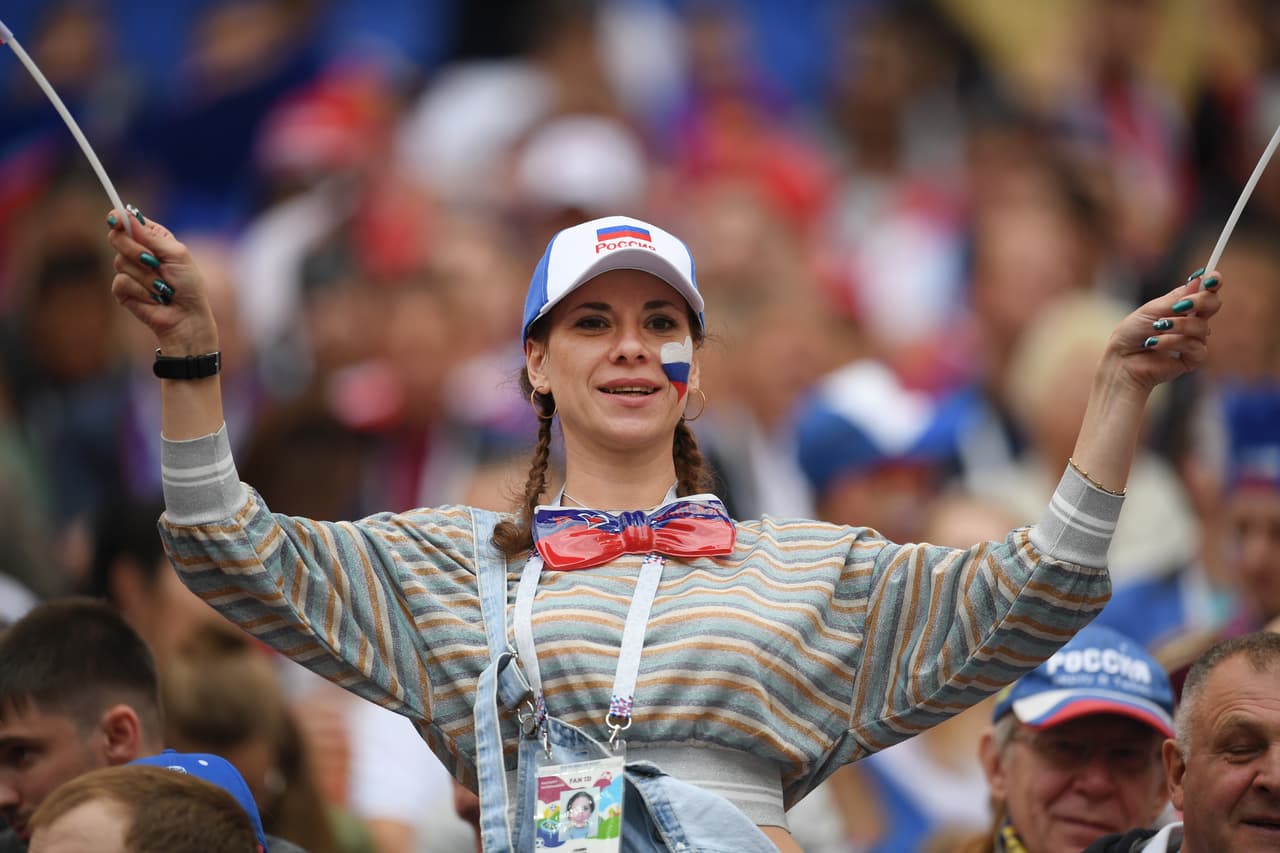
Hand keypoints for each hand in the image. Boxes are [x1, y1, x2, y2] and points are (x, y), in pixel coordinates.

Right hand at [107, 207, 218, 353]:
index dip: (119, 218)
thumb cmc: (188, 285)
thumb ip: (152, 236)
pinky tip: (154, 298)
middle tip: (154, 262)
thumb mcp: (177, 255)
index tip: (115, 219)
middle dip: (135, 250)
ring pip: (120, 262)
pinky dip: (141, 291)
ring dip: (146, 276)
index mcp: (153, 239)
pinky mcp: (122, 290)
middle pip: (117, 238)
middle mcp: (138, 252)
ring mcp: (129, 271)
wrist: (186, 316)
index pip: (128, 222)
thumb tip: (125, 216)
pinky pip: (121, 282)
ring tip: (163, 287)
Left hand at [1103, 269, 1221, 393]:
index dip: (1213, 282)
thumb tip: (1199, 279)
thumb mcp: (1151, 309)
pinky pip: (1195, 347)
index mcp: (1183, 306)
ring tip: (1157, 328)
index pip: (1206, 291)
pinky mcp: (1193, 358)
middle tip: (1180, 306)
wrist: (1121, 359)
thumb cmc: (1132, 333)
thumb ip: (1177, 297)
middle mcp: (1192, 321)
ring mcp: (1194, 340)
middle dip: (1200, 301)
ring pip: (1202, 327)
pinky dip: (1173, 342)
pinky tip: (1154, 344)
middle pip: (1213, 304)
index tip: (1212, 277)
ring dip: (1179, 325)